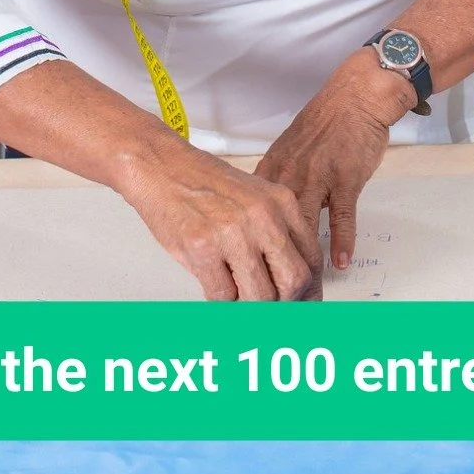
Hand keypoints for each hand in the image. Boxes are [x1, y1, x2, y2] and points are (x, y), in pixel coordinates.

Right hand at [122, 144, 321, 300]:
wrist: (162, 166)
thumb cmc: (203, 181)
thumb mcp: (254, 195)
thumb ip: (276, 231)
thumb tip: (288, 276)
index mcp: (280, 202)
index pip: (311, 259)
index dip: (309, 290)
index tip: (304, 303)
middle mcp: (262, 217)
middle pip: (293, 282)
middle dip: (284, 304)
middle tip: (272, 307)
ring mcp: (233, 234)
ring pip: (259, 297)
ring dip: (248, 304)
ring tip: (237, 291)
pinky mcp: (203, 249)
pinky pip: (223, 297)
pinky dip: (220, 299)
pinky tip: (215, 281)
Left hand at [255, 49, 414, 285]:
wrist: (355, 96)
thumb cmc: (325, 124)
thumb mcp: (290, 150)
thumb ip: (275, 182)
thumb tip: (260, 214)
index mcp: (273, 168)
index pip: (251, 214)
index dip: (246, 245)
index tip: (244, 272)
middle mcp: (290, 173)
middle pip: (274, 226)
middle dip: (272, 261)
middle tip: (272, 292)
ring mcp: (317, 175)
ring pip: (305, 224)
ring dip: (304, 259)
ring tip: (303, 290)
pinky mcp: (345, 176)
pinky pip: (341, 214)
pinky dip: (341, 240)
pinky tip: (339, 262)